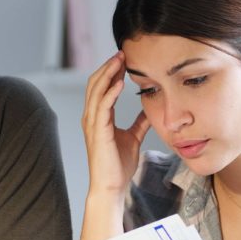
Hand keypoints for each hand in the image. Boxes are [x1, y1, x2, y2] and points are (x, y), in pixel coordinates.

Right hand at [81, 51, 150, 196]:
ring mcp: (92, 124)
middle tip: (122, 52)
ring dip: (108, 73)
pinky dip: (110, 93)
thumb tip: (149, 110)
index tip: (124, 59)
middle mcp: (91, 117)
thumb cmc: (118, 165)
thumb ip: (138, 122)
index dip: (110, 71)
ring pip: (96, 90)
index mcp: (98, 117)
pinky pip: (102, 107)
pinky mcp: (98, 132)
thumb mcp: (133, 137)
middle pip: (95, 83)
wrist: (112, 187)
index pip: (101, 87)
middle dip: (108, 66)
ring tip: (120, 60)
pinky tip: (120, 83)